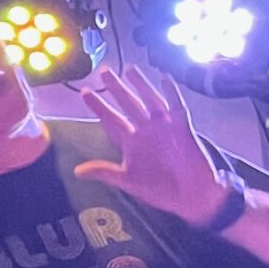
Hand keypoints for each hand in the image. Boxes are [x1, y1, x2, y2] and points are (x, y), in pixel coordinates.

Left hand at [73, 66, 226, 224]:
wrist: (192, 197)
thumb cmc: (160, 190)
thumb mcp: (128, 181)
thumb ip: (105, 172)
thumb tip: (76, 172)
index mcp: (130, 142)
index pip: (110, 120)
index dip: (98, 106)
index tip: (84, 92)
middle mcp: (145, 131)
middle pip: (127, 104)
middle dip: (116, 88)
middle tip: (104, 71)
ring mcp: (164, 128)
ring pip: (150, 101)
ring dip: (141, 85)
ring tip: (130, 70)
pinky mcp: (183, 128)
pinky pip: (177, 107)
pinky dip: (171, 93)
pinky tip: (164, 79)